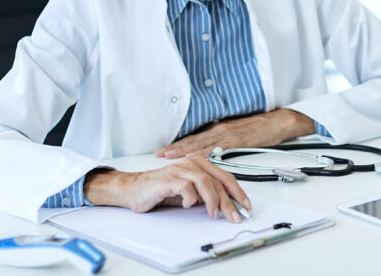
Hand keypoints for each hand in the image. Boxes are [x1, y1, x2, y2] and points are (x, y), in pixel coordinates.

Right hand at [84, 157, 250, 222]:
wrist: (135, 188)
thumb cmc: (162, 189)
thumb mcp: (189, 191)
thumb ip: (206, 193)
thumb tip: (226, 205)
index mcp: (199, 164)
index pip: (225, 176)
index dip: (237, 191)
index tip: (245, 205)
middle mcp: (192, 164)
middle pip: (217, 181)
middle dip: (229, 201)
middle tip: (234, 216)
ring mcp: (180, 170)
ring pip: (205, 182)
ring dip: (213, 201)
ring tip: (214, 214)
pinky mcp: (168, 179)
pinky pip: (186, 188)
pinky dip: (191, 199)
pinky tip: (188, 205)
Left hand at [156, 109, 315, 159]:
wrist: (278, 122)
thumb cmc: (260, 127)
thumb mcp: (238, 131)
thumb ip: (224, 139)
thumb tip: (212, 148)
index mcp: (220, 129)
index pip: (195, 138)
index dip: (179, 144)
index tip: (165, 150)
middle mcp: (221, 131)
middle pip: (194, 141)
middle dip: (176, 148)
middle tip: (160, 154)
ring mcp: (228, 136)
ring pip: (202, 144)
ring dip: (185, 151)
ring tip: (171, 156)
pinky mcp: (237, 141)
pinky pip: (218, 148)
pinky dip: (205, 153)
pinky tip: (196, 158)